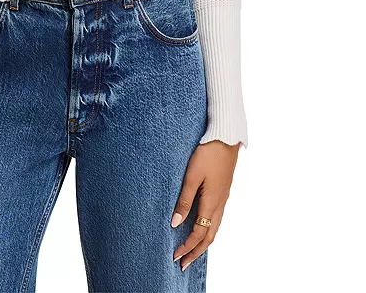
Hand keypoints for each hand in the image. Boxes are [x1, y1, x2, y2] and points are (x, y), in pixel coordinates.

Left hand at [171, 140, 240, 270]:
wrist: (225, 136)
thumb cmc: (207, 153)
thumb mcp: (192, 176)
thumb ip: (184, 200)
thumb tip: (175, 223)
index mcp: (213, 201)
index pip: (199, 232)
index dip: (187, 246)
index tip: (175, 256)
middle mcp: (220, 203)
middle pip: (210, 235)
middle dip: (196, 251)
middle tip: (183, 263)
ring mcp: (223, 197)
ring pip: (215, 227)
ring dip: (203, 242)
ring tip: (192, 251)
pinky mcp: (223, 190)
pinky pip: (217, 217)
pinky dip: (209, 229)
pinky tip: (202, 226)